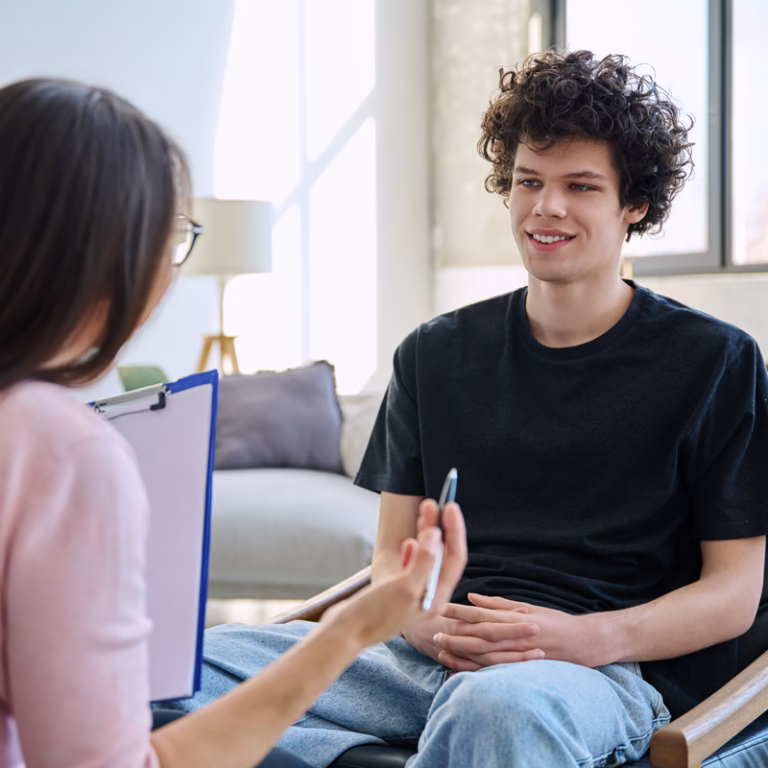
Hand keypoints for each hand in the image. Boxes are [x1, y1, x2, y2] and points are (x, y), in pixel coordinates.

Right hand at [322, 500, 466, 648]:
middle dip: (440, 528)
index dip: (455, 531)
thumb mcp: (404, 587)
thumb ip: (424, 561)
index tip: (450, 507)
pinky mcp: (397, 592)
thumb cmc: (374, 614)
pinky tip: (409, 542)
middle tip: (434, 503)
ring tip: (424, 512)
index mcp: (436, 598)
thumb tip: (437, 534)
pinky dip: (413, 551)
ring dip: (426, 534)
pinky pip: (412, 567)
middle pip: (442, 556)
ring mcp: (412, 594)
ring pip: (427, 558)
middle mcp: (428, 596)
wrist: (345, 632)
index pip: (454, 559)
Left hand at [434, 594, 592, 670]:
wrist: (584, 642)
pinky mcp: (524, 669)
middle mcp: (517, 636)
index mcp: (516, 618)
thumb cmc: (555, 622)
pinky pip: (496, 671)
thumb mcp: (529, 607)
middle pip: (480, 636)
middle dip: (456, 634)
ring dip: (462, 652)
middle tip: (434, 632)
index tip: (442, 608)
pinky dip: (477, 671)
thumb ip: (499, 604)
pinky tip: (461, 669)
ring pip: (485, 655)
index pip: (483, 614)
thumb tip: (472, 597)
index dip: (461, 612)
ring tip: (441, 649)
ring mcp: (520, 654)